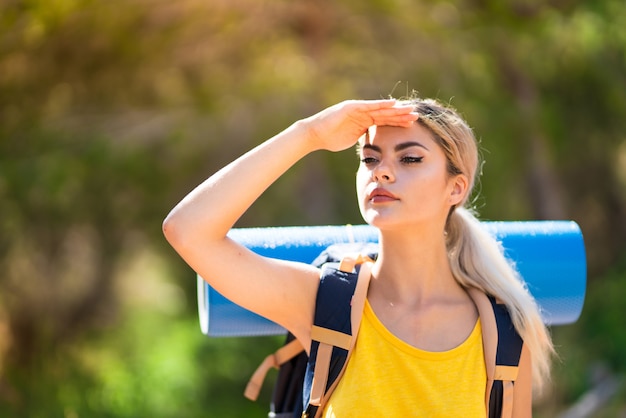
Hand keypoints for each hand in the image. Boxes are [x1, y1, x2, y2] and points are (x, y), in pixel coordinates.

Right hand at [299, 99, 418, 151]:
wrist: (316, 134)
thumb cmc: (331, 139)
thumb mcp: (353, 140)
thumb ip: (364, 140)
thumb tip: (373, 149)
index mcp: (365, 122)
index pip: (385, 121)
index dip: (398, 122)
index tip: (412, 124)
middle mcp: (363, 113)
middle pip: (386, 114)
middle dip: (401, 115)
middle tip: (417, 115)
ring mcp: (358, 109)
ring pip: (381, 109)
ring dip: (395, 109)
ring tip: (409, 109)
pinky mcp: (352, 107)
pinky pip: (369, 106)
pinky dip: (381, 104)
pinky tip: (393, 104)